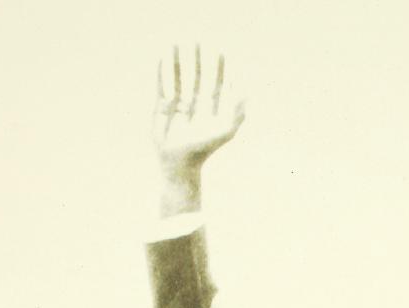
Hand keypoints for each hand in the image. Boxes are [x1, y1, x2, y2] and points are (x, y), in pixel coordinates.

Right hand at [153, 45, 243, 214]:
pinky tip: (163, 58)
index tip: (220, 51)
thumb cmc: (204, 151)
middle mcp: (195, 105)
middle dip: (199, 59)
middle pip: (198, 77)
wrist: (179, 165)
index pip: (216, 83)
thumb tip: (247, 93)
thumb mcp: (225, 132)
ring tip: (176, 43)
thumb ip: (237, 113)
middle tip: (198, 40)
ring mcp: (177, 106)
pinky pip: (162, 85)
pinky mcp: (161, 108)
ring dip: (177, 61)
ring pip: (178, 77)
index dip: (220, 68)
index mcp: (210, 109)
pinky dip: (162, 71)